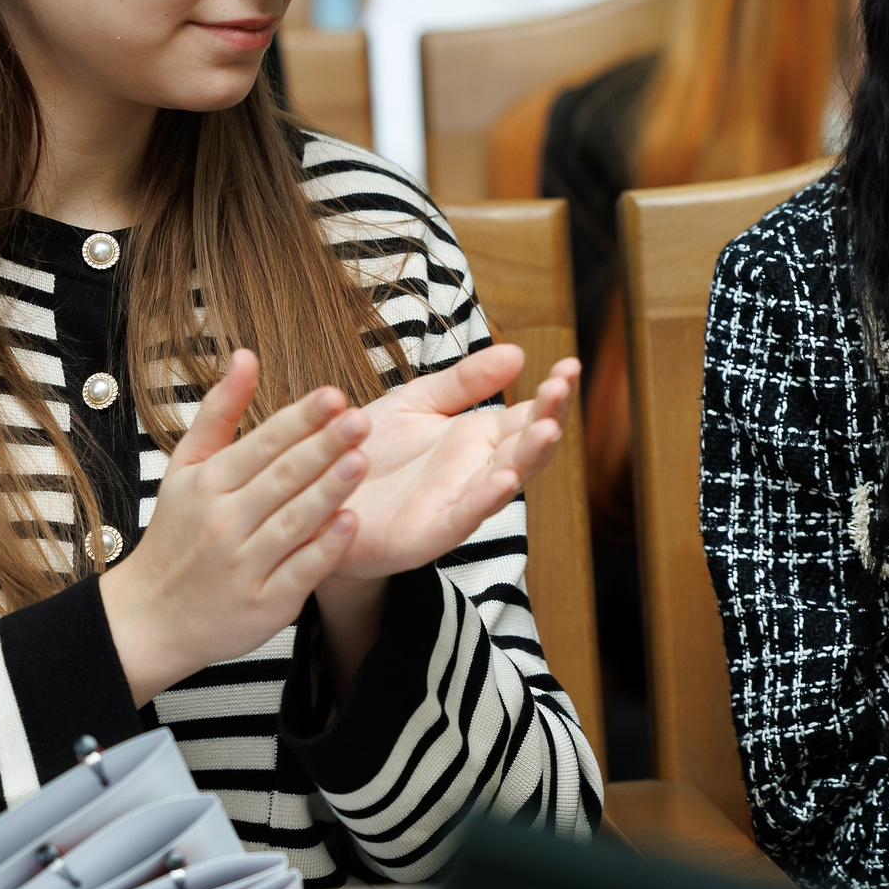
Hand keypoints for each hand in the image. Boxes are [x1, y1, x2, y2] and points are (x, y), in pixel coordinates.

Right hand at [100, 351, 369, 703]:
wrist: (149, 619)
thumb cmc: (177, 536)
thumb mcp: (185, 468)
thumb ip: (220, 412)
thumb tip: (246, 355)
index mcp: (208, 484)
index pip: (262, 443)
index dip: (300, 418)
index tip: (334, 395)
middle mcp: (224, 522)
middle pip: (282, 478)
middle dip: (322, 446)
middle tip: (359, 420)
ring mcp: (244, 565)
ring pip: (294, 522)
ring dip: (329, 490)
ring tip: (360, 461)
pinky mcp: (263, 605)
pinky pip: (299, 572)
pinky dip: (324, 549)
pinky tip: (350, 523)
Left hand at [327, 345, 574, 582]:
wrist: (318, 500)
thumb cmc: (369, 454)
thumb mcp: (417, 404)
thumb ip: (464, 383)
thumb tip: (517, 352)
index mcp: (477, 440)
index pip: (528, 415)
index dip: (552, 394)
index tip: (571, 365)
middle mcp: (474, 473)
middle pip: (525, 447)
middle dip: (547, 418)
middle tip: (561, 387)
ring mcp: (454, 505)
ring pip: (503, 483)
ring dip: (528, 459)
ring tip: (548, 430)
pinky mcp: (425, 536)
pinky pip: (461, 519)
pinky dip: (483, 501)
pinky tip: (504, 480)